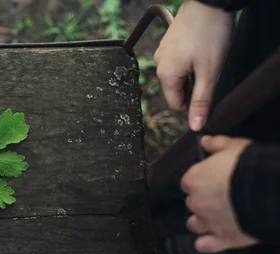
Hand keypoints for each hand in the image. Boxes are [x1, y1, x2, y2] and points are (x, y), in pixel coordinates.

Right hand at [154, 0, 233, 130]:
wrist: (209, 2)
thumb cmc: (210, 35)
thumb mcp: (209, 73)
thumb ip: (201, 102)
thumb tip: (195, 126)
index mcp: (166, 76)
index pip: (176, 105)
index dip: (194, 102)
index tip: (207, 88)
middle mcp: (159, 65)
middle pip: (176, 89)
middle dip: (193, 84)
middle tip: (209, 68)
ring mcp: (162, 52)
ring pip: (177, 74)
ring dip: (191, 70)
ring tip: (205, 54)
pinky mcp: (167, 42)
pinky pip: (176, 60)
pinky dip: (188, 58)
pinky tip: (199, 46)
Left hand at [181, 135, 257, 252]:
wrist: (271, 191)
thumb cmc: (250, 165)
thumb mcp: (234, 146)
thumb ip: (216, 144)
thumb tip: (203, 141)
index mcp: (194, 180)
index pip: (188, 182)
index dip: (200, 182)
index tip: (212, 181)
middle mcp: (196, 202)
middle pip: (192, 203)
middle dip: (204, 201)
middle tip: (222, 198)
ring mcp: (208, 223)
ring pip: (194, 225)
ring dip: (203, 222)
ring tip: (219, 218)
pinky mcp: (222, 240)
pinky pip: (204, 246)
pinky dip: (207, 243)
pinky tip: (215, 239)